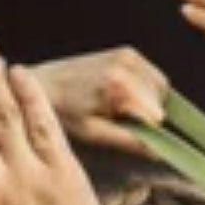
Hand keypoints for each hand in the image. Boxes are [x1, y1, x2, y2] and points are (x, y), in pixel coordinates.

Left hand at [33, 48, 168, 155]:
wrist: (44, 84)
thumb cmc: (64, 112)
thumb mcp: (94, 133)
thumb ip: (128, 140)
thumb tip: (159, 151)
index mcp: (118, 84)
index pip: (156, 115)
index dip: (147, 130)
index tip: (129, 134)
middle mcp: (126, 64)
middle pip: (161, 100)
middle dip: (147, 114)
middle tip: (120, 121)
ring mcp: (128, 55)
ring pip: (161, 88)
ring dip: (148, 102)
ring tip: (119, 109)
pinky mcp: (128, 52)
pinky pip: (153, 77)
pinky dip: (146, 90)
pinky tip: (122, 97)